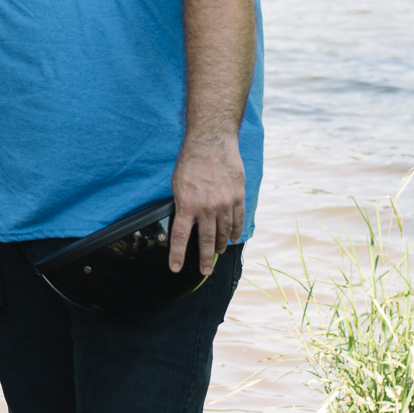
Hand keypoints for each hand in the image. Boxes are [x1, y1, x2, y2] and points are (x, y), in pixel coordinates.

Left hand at [170, 134, 244, 272]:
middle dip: (204, 258)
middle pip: (206, 240)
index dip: (178, 255)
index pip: (180, 237)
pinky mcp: (237, 196)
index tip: (176, 268)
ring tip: (218, 253)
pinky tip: (233, 238)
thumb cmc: (190, 161)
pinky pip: (238, 220)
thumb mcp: (177, 184)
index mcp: (187, 205)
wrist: (212, 142)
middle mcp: (206, 208)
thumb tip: (183, 222)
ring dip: (220, 245)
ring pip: (223, 232)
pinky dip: (235, 231)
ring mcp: (224, 203)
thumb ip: (181, 205)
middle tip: (205, 270)